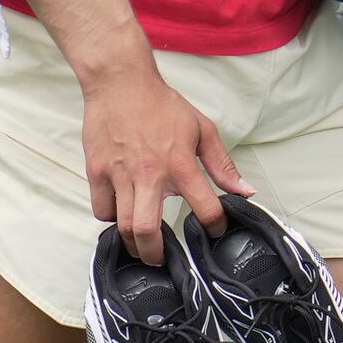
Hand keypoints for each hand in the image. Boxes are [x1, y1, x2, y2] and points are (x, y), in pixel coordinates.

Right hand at [78, 58, 252, 263]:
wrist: (119, 82)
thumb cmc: (161, 104)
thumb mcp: (201, 129)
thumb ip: (223, 164)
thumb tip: (245, 191)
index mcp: (179, 164)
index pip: (204, 208)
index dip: (214, 226)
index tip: (213, 230)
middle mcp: (148, 173)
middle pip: (146, 231)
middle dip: (155, 254)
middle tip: (161, 259)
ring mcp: (119, 174)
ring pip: (122, 225)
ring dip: (132, 242)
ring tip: (141, 245)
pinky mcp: (97, 171)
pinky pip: (101, 208)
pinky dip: (111, 217)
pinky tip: (121, 213)